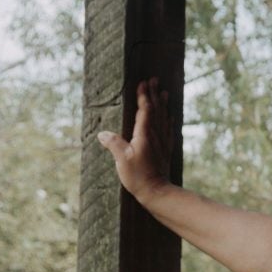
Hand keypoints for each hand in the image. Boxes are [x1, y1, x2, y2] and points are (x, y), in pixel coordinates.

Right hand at [97, 78, 173, 202]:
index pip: (145, 110)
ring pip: (163, 117)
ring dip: (163, 104)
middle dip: (154, 94)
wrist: (157, 192)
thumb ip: (114, 144)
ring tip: (164, 92)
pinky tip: (169, 116)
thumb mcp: (122, 160)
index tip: (143, 82)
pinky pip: (168, 129)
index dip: (143, 96)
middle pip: (156, 110)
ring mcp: (162, 142)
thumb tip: (102, 133)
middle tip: (155, 79)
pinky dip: (168, 119)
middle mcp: (156, 135)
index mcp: (144, 134)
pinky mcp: (166, 150)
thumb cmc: (138, 177)